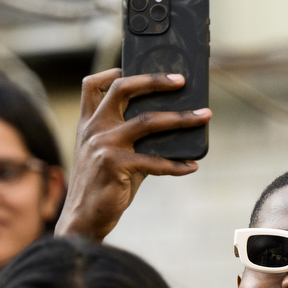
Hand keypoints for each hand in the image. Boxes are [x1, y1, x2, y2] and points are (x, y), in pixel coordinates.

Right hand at [54, 68, 211, 242]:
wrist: (83, 219)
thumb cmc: (102, 187)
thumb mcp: (109, 156)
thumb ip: (132, 139)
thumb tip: (172, 128)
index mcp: (89, 124)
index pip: (93, 86)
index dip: (112, 72)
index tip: (132, 68)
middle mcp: (94, 129)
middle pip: (123, 89)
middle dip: (155, 81)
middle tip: (181, 81)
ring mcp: (103, 145)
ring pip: (148, 121)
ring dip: (181, 118)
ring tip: (203, 116)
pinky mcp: (114, 164)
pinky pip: (154, 161)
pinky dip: (176, 165)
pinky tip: (191, 166)